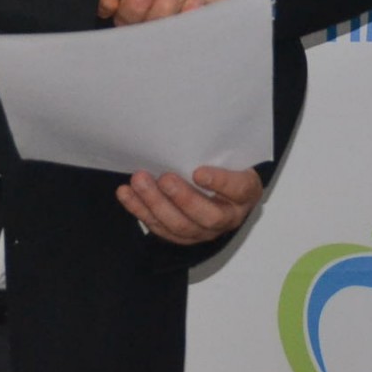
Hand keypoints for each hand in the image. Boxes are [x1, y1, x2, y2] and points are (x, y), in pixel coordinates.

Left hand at [115, 165, 264, 245]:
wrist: (223, 191)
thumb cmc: (227, 168)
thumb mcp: (232, 157)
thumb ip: (219, 151)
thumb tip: (191, 135)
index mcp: (245, 194)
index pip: (238, 190)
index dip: (220, 182)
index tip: (199, 171)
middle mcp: (227, 218)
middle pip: (206, 216)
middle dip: (181, 198)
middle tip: (164, 178)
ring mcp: (203, 231)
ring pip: (178, 225)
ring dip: (154, 203)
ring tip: (138, 181)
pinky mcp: (180, 236)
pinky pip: (158, 226)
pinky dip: (139, 209)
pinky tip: (126, 193)